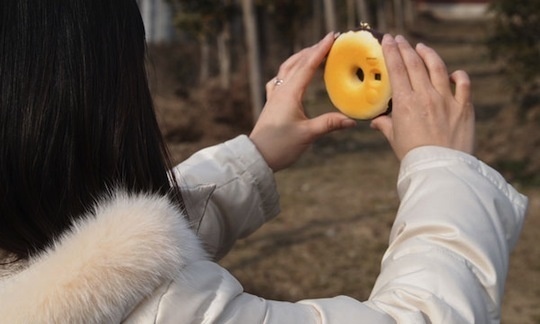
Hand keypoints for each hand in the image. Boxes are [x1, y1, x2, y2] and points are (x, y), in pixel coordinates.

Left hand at [249, 32, 356, 171]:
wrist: (257, 156)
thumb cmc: (280, 146)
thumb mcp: (307, 135)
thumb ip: (329, 124)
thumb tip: (352, 120)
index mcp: (290, 93)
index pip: (308, 66)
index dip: (321, 50)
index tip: (333, 36)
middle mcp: (281, 90)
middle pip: (298, 62)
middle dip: (314, 50)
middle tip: (330, 42)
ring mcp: (274, 95)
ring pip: (287, 68)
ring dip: (301, 58)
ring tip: (314, 52)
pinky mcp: (272, 103)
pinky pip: (280, 79)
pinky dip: (289, 70)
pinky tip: (291, 73)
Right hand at [371, 35, 474, 159]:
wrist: (440, 169)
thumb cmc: (414, 156)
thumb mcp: (394, 139)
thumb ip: (386, 125)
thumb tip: (376, 121)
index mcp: (405, 103)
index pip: (397, 69)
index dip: (391, 51)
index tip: (388, 40)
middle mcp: (426, 96)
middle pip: (414, 63)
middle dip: (405, 47)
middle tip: (400, 39)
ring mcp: (447, 99)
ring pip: (438, 67)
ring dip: (428, 54)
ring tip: (422, 48)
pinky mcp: (464, 107)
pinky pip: (463, 84)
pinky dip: (458, 75)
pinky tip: (453, 73)